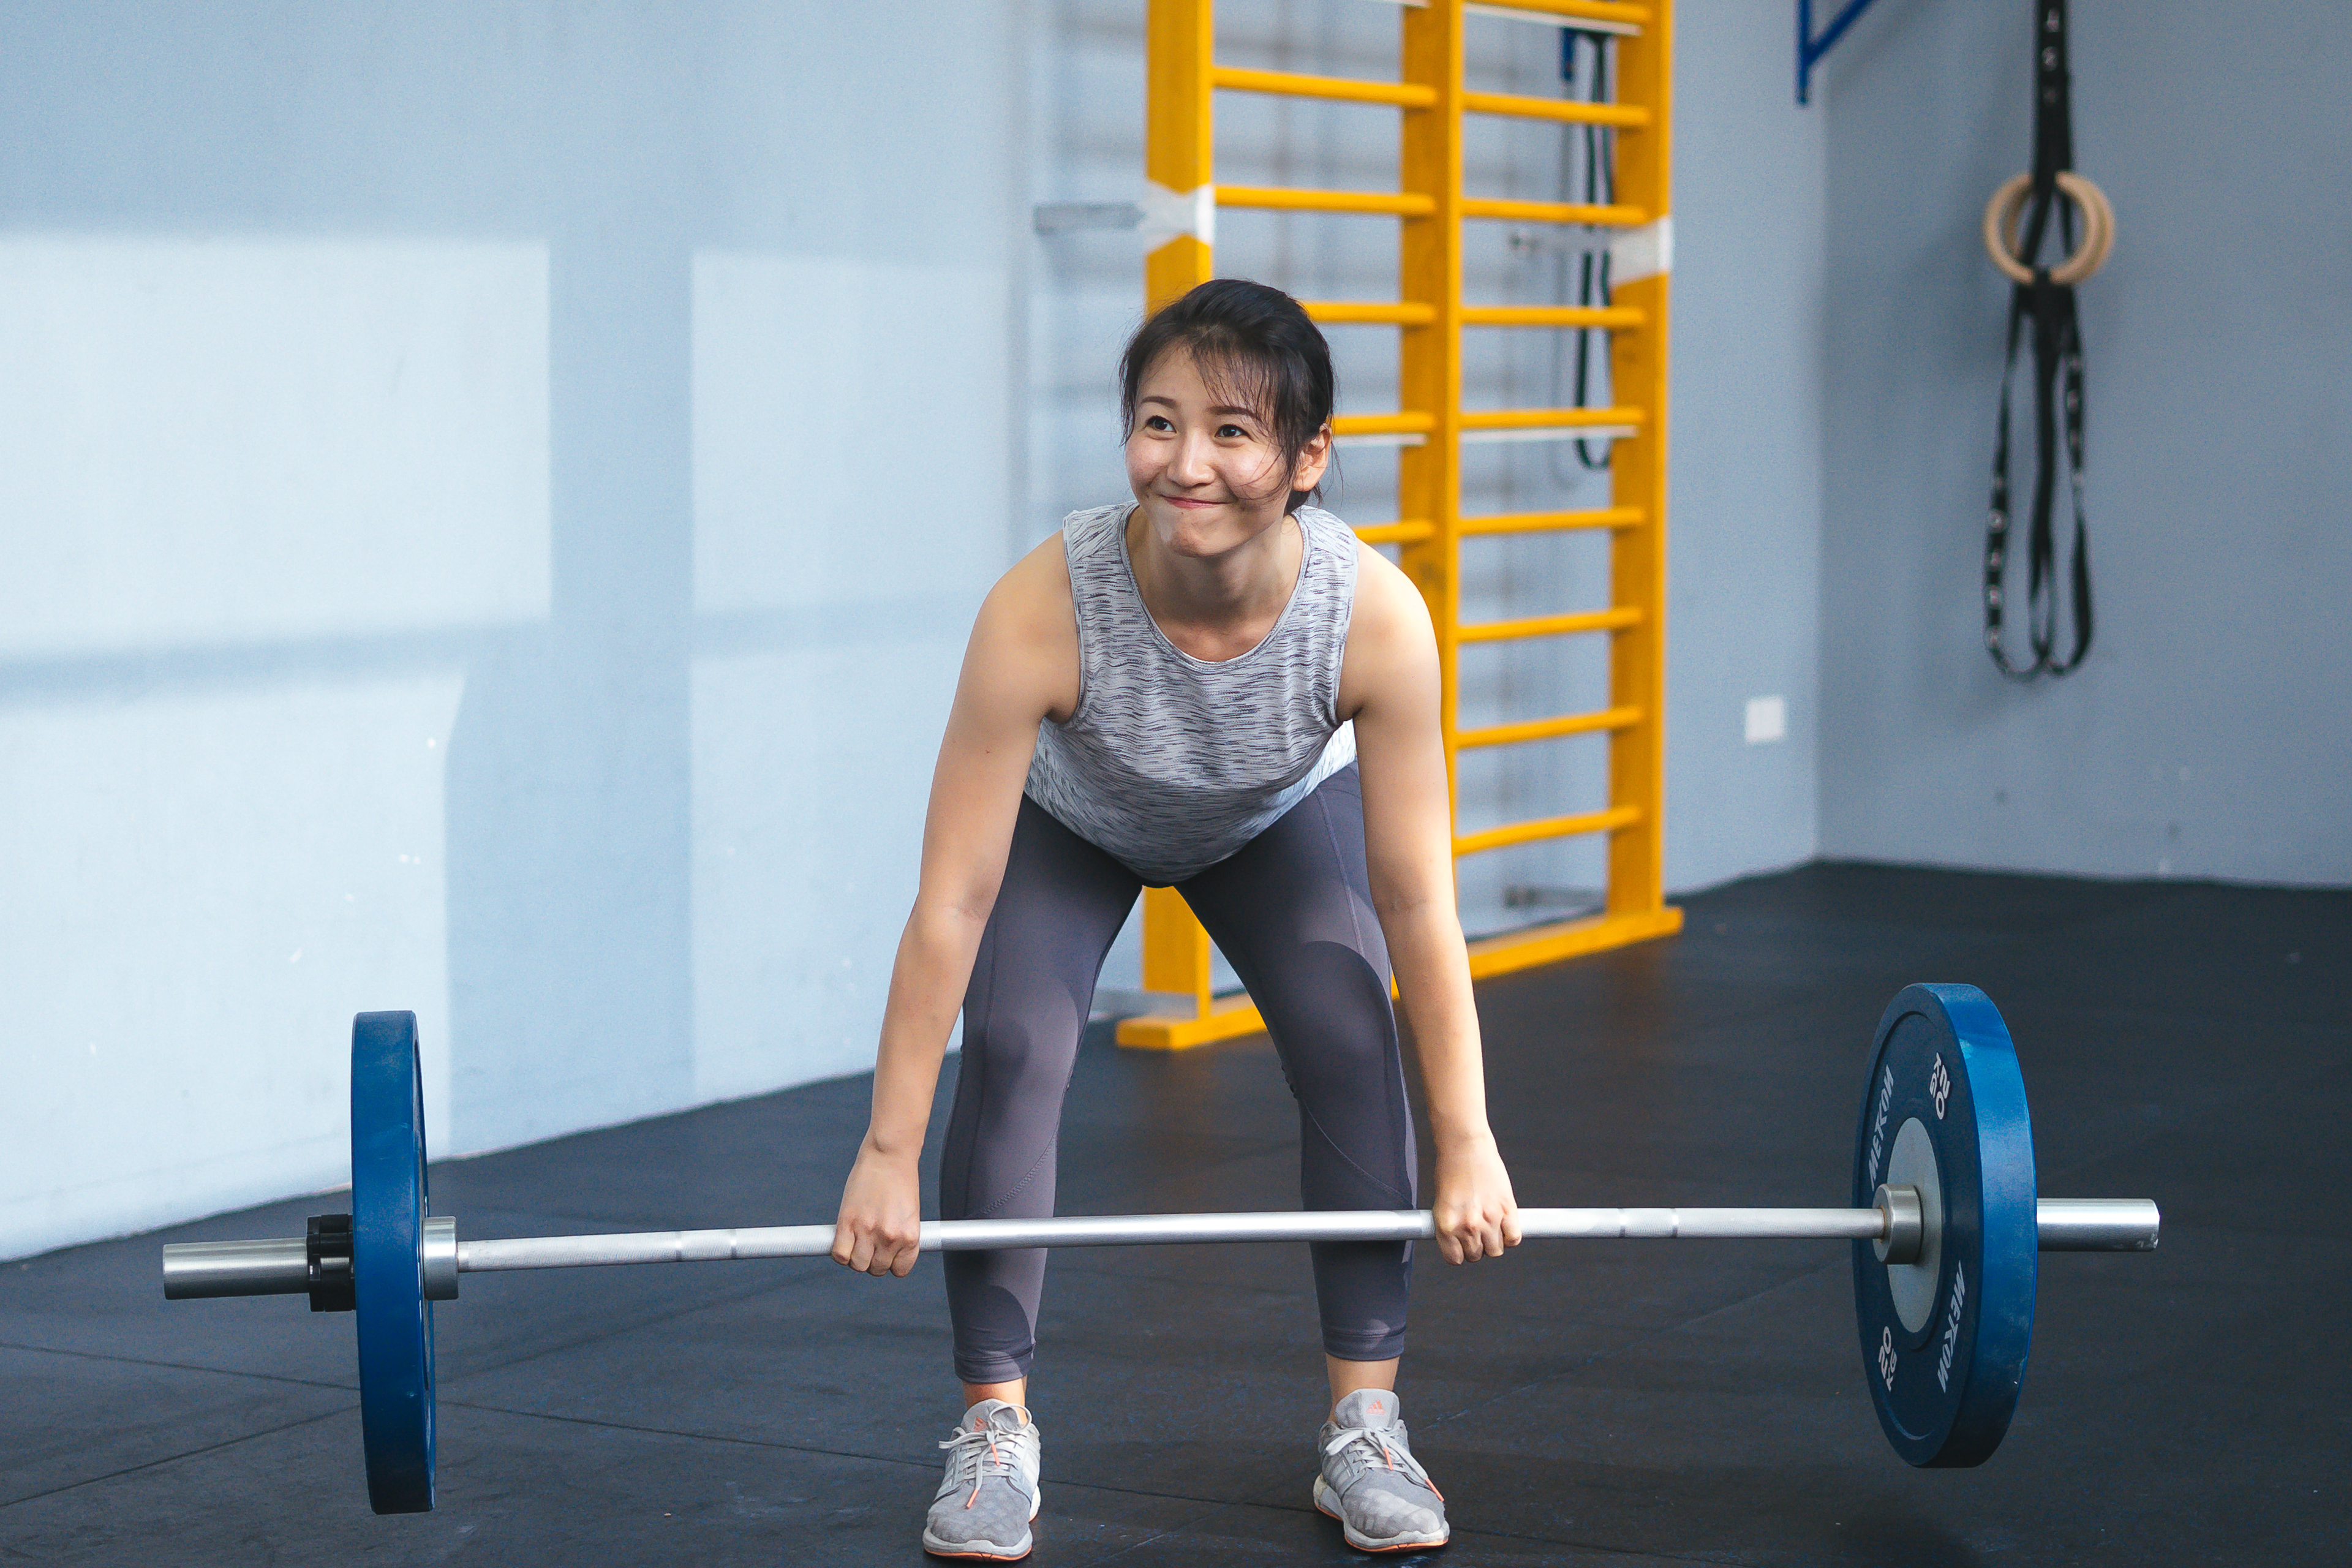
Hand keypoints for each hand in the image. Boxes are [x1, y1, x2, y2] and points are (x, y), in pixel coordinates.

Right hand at [832, 1144, 922, 1276]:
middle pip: (876, 1269)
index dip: (890, 1263)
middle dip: (872, 1260)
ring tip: (857, 1240)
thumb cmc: (900, 1180)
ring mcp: (868, 1230)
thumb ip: (900, 1236)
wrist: (889, 1155)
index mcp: (910, 1236)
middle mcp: (891, 1237)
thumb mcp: (909, 1214)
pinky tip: (844, 1240)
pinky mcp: (848, 1221)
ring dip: (856, 1257)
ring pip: (857, 1264)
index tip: (885, 1254)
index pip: (899, 1270)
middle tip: (869, 1243)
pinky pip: (840, 1254)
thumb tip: (886, 1254)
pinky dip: (840, 1252)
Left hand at [1430, 1132, 1519, 1264]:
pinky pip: (1513, 1237)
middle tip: (1476, 1233)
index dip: (1459, 1253)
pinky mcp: (1507, 1209)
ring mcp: (1489, 1219)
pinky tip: (1505, 1226)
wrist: (1465, 1145)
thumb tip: (1459, 1241)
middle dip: (1476, 1247)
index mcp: (1446, 1225)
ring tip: (1490, 1228)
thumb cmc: (1450, 1168)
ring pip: (1496, 1250)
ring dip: (1493, 1242)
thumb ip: (1451, 1224)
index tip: (1462, 1247)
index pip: (1455, 1259)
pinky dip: (1511, 1236)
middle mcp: (1467, 1226)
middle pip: (1476, 1255)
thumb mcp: (1442, 1202)